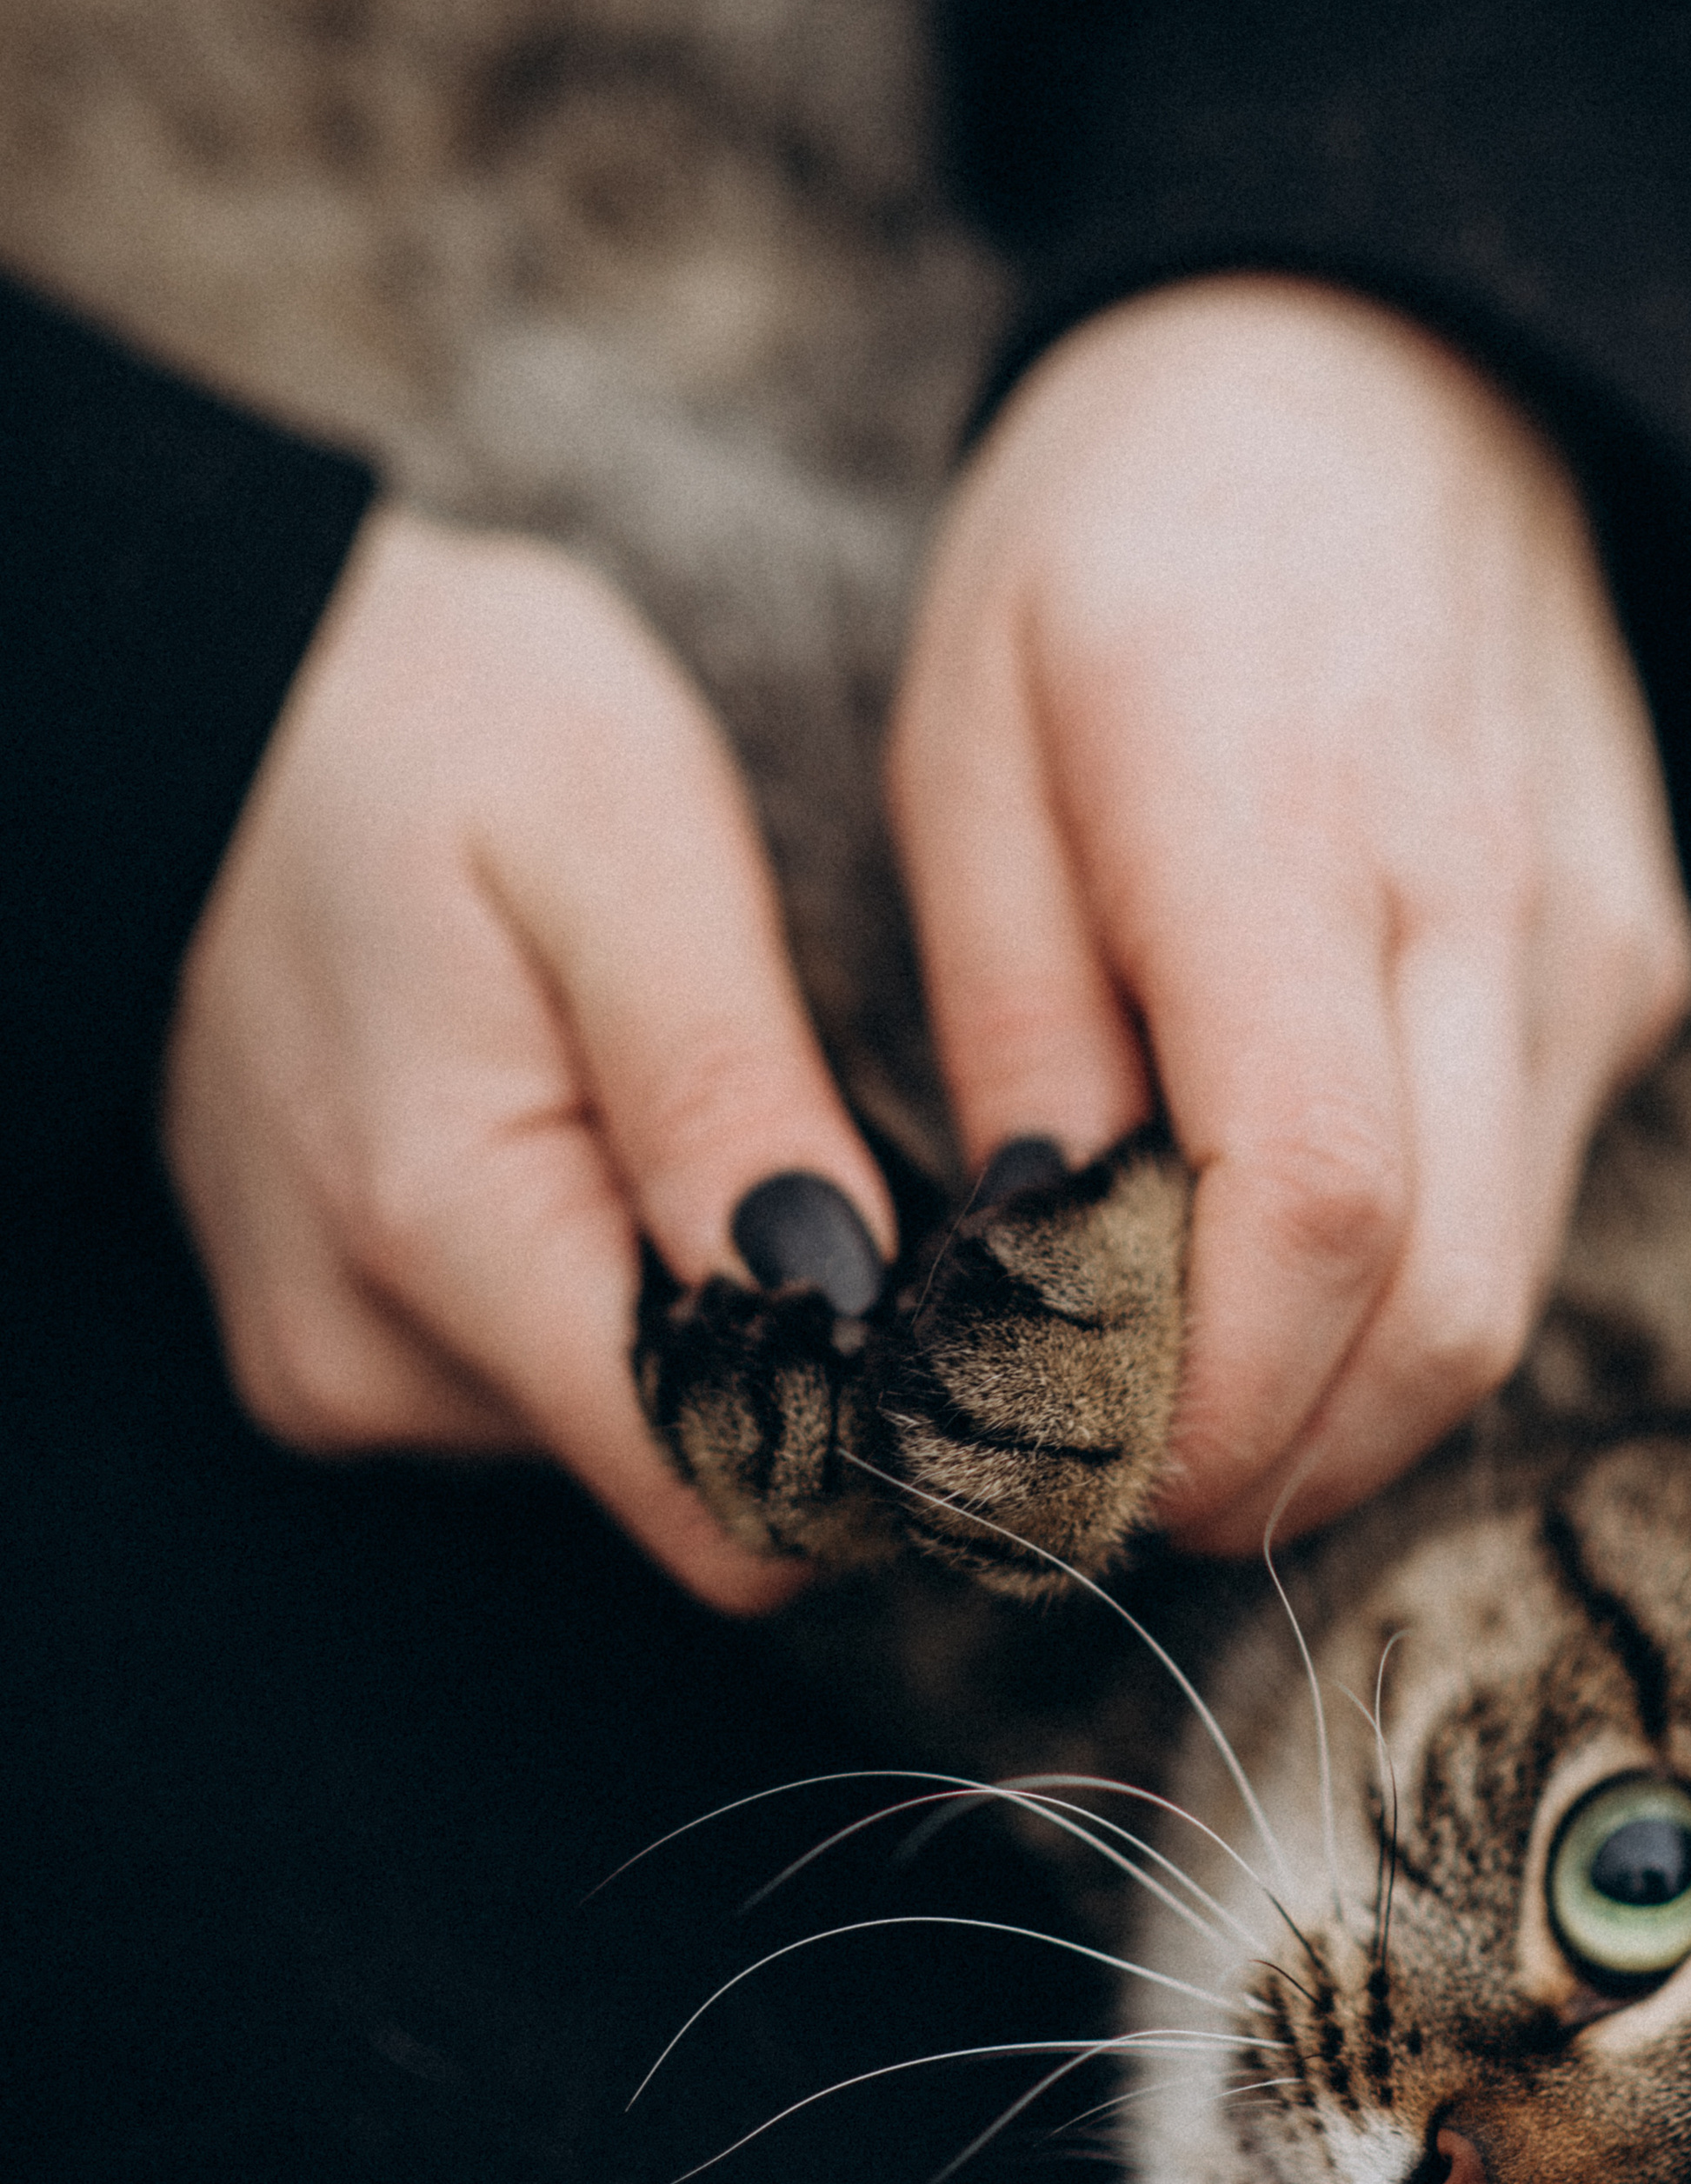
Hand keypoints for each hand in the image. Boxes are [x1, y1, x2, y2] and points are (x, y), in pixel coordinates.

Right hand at [163, 507, 891, 1611]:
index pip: (712, 1497)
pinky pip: (547, 1361)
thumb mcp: (623, 842)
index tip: (980, 1318)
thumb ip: (726, 1089)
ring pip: (624, 1419)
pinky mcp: (339, 1333)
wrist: (216, 687)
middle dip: (800, 1339)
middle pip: (684, 1467)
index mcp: (439, 1230)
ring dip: (707, 1291)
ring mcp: (338, 1357)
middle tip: (838, 1135)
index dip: (878, 1433)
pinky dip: (622, 1265)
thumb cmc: (433, 721)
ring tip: (695, 1094)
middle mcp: (365, 1354)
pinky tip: (611, 1118)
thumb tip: (847, 1304)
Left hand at [887, 277, 1690, 1555]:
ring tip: (1175, 1371)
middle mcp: (1482, 898)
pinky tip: (1277, 1233)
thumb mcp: (972, 738)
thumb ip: (1016, 1020)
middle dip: (1274, 1458)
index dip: (1209, 1402)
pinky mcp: (1631, 963)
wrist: (1391, 365)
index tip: (1074, 1470)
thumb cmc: (1124, 539)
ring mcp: (1589, 938)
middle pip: (1444, 1311)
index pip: (1318, 1206)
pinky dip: (1408, 1278)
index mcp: (1276, 814)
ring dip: (1342, 1391)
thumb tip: (1038, 1286)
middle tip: (1110, 1479)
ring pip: (1506, 1285)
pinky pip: (1530, 1192)